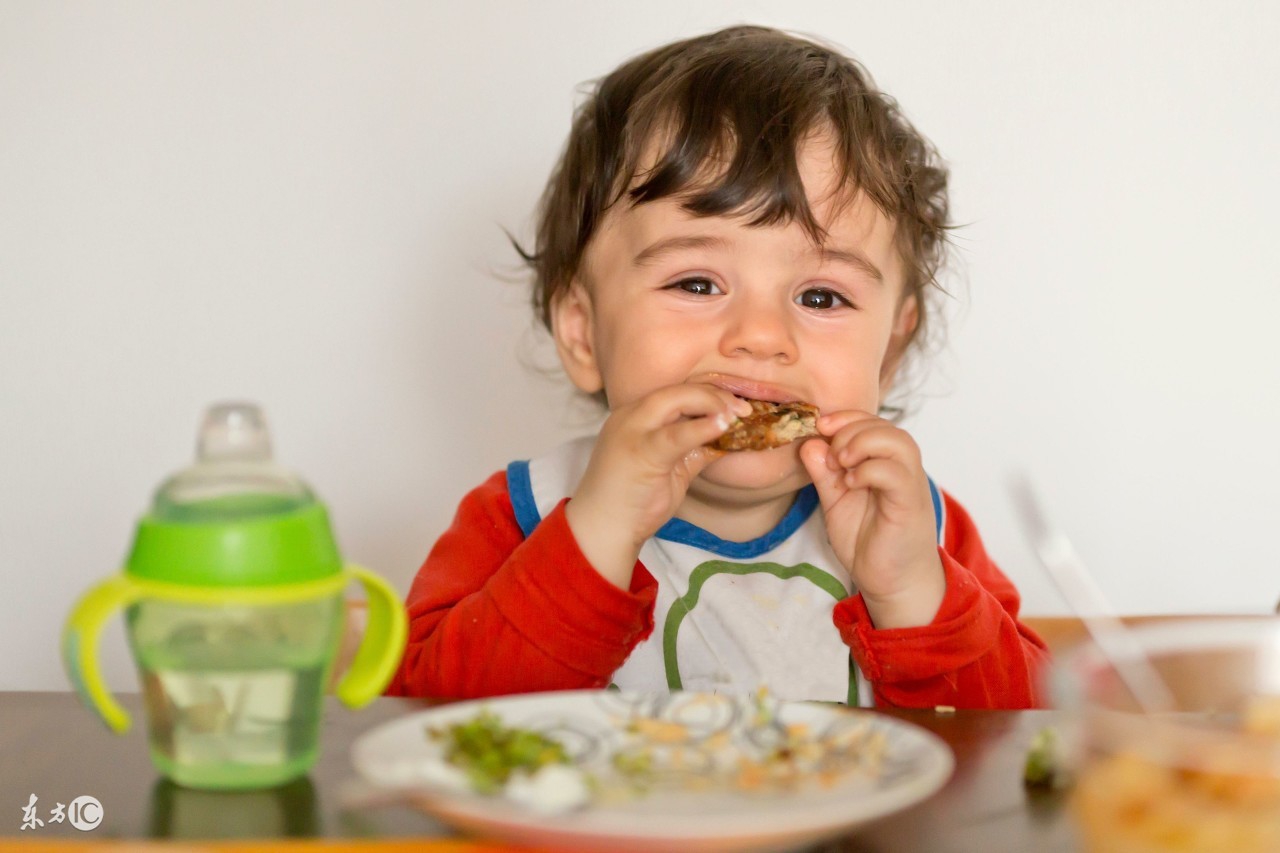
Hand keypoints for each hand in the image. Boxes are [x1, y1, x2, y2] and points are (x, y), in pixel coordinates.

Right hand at [566, 384, 751, 587]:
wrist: (603, 529)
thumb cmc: (633, 501)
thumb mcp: (670, 467)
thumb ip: (693, 449)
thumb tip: (726, 438)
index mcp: (634, 416)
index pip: (675, 393)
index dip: (708, 394)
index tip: (734, 406)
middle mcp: (630, 416)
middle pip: (678, 390)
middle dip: (714, 395)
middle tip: (742, 409)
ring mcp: (632, 430)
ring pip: (676, 400)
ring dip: (712, 404)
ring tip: (737, 415)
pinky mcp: (641, 451)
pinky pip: (677, 433)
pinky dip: (703, 426)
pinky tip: (723, 426)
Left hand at [798, 411, 944, 627]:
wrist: (892, 581)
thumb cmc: (868, 541)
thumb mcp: (835, 502)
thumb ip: (824, 474)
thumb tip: (809, 443)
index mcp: (884, 462)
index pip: (870, 422)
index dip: (845, 417)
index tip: (819, 426)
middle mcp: (901, 467)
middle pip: (884, 425)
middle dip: (849, 430)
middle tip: (831, 456)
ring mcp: (909, 484)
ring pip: (897, 441)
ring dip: (862, 443)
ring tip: (842, 463)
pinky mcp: (910, 503)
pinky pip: (896, 472)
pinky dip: (869, 470)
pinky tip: (851, 483)